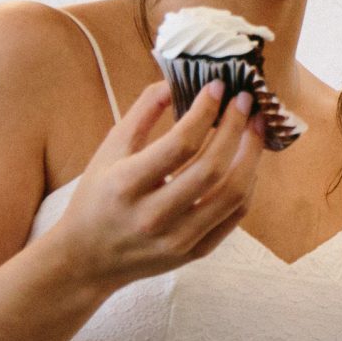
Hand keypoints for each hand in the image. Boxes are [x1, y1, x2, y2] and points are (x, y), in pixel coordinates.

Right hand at [40, 80, 266, 294]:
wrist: (86, 260)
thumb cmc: (97, 197)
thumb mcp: (109, 151)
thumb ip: (142, 114)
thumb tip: (175, 81)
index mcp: (126, 186)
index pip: (179, 144)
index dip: (205, 111)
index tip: (218, 87)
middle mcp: (153, 216)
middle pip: (212, 168)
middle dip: (236, 128)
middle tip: (246, 101)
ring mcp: (177, 239)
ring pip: (232, 193)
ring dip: (251, 154)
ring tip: (256, 127)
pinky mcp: (194, 252)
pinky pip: (235, 215)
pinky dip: (247, 183)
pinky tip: (247, 159)